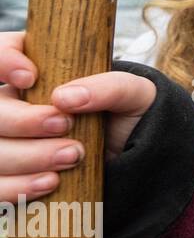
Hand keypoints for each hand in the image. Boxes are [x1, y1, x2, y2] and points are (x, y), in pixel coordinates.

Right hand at [0, 30, 155, 202]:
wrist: (136, 155)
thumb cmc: (130, 115)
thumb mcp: (134, 93)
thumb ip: (108, 87)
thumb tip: (64, 97)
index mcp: (37, 72)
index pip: (0, 51)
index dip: (3, 60)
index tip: (31, 77)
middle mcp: (13, 104)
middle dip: (22, 120)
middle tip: (64, 126)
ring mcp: (9, 141)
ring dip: (27, 156)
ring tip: (72, 156)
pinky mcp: (11, 176)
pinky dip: (17, 186)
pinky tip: (50, 182)